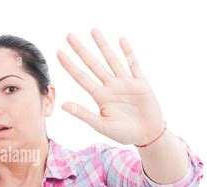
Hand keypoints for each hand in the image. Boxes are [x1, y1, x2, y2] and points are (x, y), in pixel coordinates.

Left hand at [57, 28, 164, 144]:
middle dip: (81, 50)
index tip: (59, 53)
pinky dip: (128, 52)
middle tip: (69, 36)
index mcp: (100, 97)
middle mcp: (110, 87)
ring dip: (102, 46)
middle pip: (93, 64)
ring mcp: (125, 83)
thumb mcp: (102, 125)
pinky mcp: (141, 83)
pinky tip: (121, 40)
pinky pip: (133, 64)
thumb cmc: (124, 134)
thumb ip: (84, 114)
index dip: (70, 65)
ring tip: (93, 31)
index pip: (81, 77)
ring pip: (111, 60)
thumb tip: (63, 105)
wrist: (147, 135)